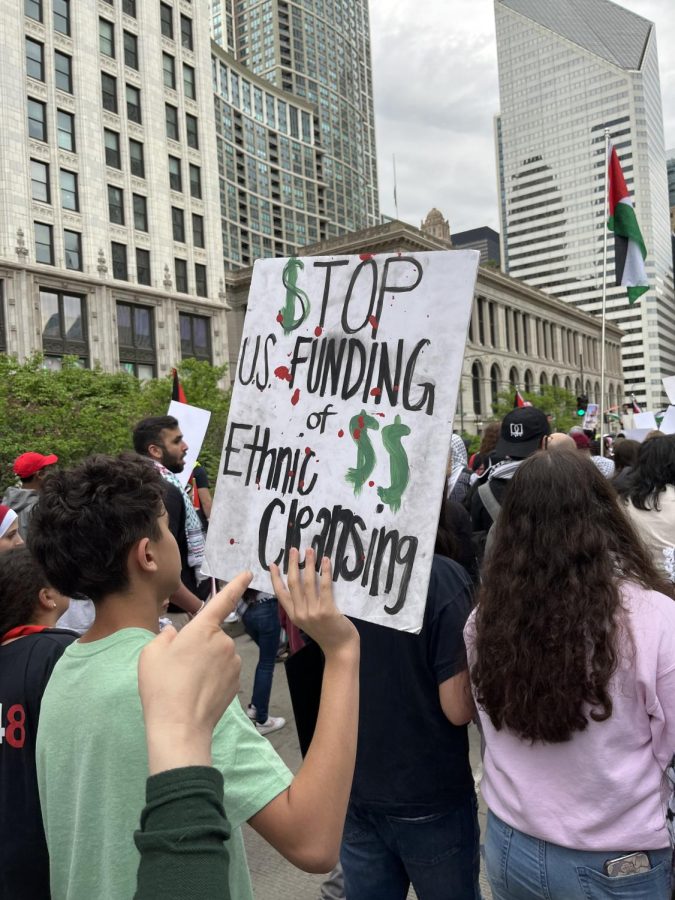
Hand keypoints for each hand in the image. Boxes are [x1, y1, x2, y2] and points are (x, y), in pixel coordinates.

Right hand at [138, 570, 251, 772]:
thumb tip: (174, 634)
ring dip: (206, 663)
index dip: (236, 584)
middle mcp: (223, 641)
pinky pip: (223, 672)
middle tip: (178, 668)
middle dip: (198, 646)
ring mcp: (232, 662)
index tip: (249, 572)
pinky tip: (198, 693)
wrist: (180, 727)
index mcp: (202, 628)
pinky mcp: (236, 681)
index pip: (223, 600)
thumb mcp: (150, 655)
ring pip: (218, 655)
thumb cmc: (161, 687)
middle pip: (211, 636)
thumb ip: (164, 637)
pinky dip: (213, 678)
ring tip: (186, 683)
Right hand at [270, 548, 357, 657]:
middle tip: (294, 549)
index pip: (280, 594)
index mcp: (293, 616)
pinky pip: (325, 587)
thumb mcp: (308, 622)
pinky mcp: (327, 610)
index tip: (272, 564)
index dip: (275, 578)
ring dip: (309, 564)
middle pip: (293, 583)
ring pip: (308, 582)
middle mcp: (300, 613)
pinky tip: (326, 561)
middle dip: (292, 564)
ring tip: (310, 550)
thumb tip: (304, 583)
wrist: (340, 649)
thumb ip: (304, 606)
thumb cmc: (326, 633)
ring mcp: (313, 612)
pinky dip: (325, 572)